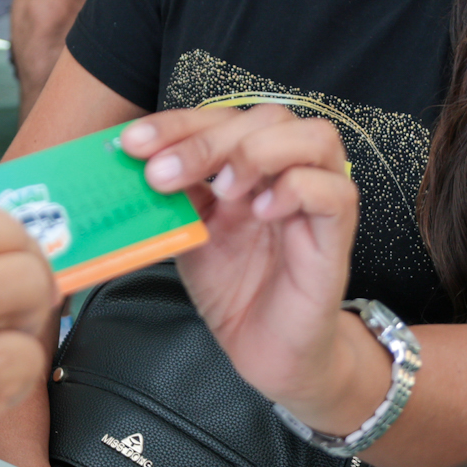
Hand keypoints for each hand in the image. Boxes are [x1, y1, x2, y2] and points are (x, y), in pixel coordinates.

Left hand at [125, 108, 379, 428]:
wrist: (264, 349)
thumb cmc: (232, 286)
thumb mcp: (188, 231)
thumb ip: (172, 195)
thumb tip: (130, 163)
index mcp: (251, 163)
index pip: (222, 117)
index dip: (178, 123)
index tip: (133, 143)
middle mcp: (289, 170)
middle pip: (267, 117)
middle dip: (207, 139)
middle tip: (162, 173)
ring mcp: (317, 199)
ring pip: (316, 137)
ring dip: (259, 152)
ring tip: (222, 188)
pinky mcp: (336, 235)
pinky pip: (335, 192)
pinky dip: (296, 189)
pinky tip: (260, 212)